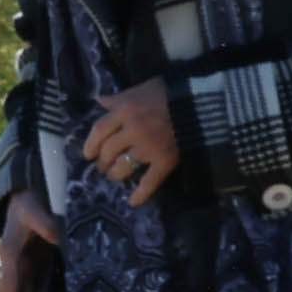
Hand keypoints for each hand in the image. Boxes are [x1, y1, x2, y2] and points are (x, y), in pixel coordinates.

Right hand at [0, 193, 62, 291]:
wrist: (26, 194)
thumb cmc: (25, 204)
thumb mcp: (32, 210)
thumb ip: (43, 222)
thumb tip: (57, 237)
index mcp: (10, 256)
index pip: (11, 287)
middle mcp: (20, 265)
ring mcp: (32, 265)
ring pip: (42, 290)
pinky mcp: (44, 262)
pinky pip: (53, 280)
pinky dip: (65, 287)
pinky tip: (82, 288)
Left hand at [82, 82, 178, 209]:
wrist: (203, 103)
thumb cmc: (170, 93)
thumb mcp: (141, 89)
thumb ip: (118, 98)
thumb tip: (99, 100)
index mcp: (124, 110)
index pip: (99, 130)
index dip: (91, 144)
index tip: (88, 154)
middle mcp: (133, 129)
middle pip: (109, 151)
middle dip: (103, 162)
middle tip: (102, 167)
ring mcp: (149, 147)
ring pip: (123, 167)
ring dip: (115, 175)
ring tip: (115, 176)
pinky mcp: (166, 160)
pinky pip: (149, 181)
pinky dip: (140, 194)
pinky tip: (133, 202)